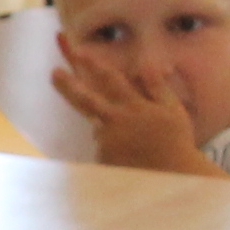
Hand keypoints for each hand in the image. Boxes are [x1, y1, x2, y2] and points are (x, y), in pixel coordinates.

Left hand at [48, 52, 216, 173]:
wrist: (172, 178)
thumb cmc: (175, 141)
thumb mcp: (172, 110)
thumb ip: (156, 86)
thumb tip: (145, 64)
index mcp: (133, 106)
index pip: (110, 79)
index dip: (93, 64)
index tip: (80, 51)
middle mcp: (116, 121)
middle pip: (85, 99)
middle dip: (67, 84)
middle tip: (53, 72)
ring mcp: (106, 140)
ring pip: (97, 125)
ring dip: (108, 128)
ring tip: (134, 142)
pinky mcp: (102, 157)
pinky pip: (103, 145)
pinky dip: (114, 145)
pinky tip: (132, 156)